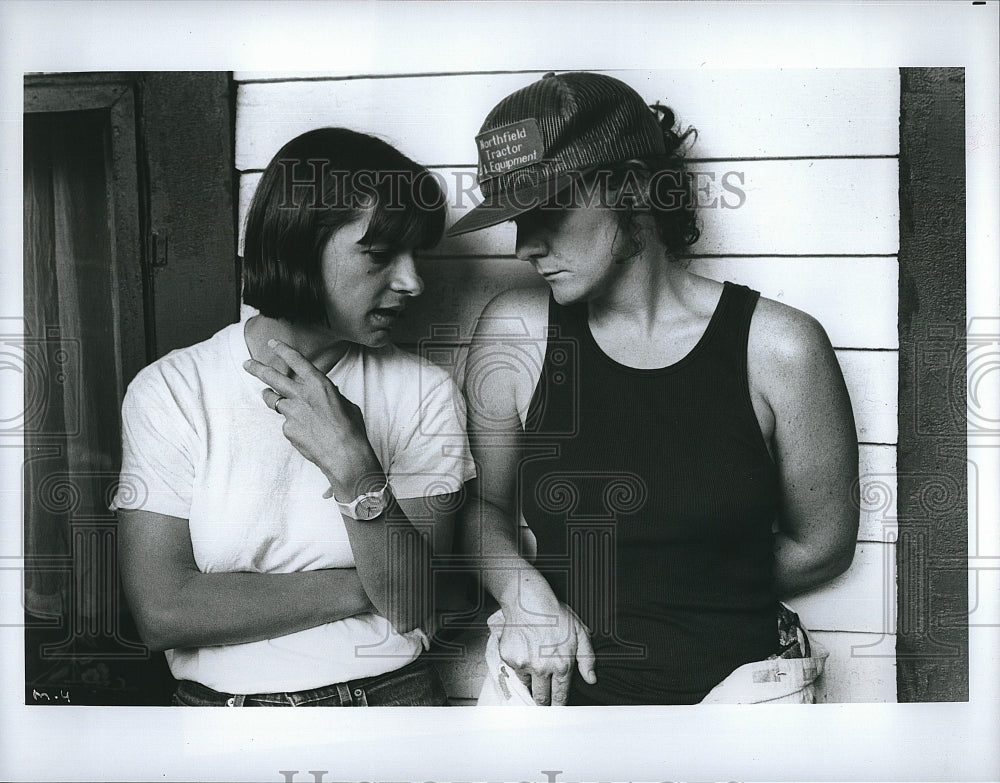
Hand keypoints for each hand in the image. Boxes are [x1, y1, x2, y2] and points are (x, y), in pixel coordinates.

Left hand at [243, 339, 382, 496]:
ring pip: (273, 400)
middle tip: (247, 364)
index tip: (272, 344)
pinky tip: (305, 433)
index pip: (296, 361)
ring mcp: (292, 412)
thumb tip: (326, 393)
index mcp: (319, 384)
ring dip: (271, 397)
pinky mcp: (287, 429)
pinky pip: (286, 423)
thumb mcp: (345, 404)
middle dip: (257, 369)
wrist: (344, 454)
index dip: (283, 350)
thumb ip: (330, 395)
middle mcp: (302, 395)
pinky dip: (292, 425)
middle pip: (273, 377)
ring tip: (268, 395)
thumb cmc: (350, 429)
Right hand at [499, 599, 596, 705]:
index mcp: (562, 665)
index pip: (560, 696)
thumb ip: (587, 659)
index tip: (558, 710)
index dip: (559, 706)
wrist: (528, 600)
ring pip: (528, 684)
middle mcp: (542, 668)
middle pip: (542, 698)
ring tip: (535, 668)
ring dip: (532, 682)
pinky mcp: (509, 658)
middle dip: (544, 703)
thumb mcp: (580, 633)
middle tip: (545, 704)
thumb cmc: (555, 614)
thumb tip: (591, 679)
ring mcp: (524, 664)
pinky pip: (515, 670)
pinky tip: (525, 652)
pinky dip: (520, 666)